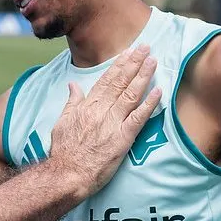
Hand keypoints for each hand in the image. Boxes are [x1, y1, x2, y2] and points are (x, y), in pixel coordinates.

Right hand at [49, 45, 160, 198]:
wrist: (67, 173)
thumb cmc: (63, 150)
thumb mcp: (62, 122)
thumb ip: (72, 102)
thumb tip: (73, 85)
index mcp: (87, 106)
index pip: (106, 80)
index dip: (119, 65)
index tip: (128, 52)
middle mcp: (101, 111)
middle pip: (120, 82)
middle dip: (134, 63)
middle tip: (146, 48)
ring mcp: (112, 124)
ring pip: (130, 95)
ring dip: (143, 76)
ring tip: (153, 61)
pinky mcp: (122, 139)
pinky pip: (138, 119)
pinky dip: (149, 104)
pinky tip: (158, 92)